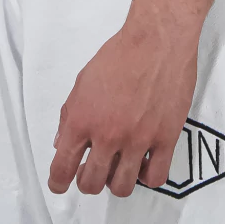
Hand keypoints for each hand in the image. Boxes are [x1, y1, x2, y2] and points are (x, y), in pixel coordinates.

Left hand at [48, 18, 198, 197]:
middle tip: (93, 168)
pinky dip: (146, 176)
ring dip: (116, 180)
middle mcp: (108, 134)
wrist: (157, 38)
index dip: (58, 182)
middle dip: (88, 180)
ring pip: (122, 187)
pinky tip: (144, 162)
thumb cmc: (120, 53)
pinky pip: (155, 178)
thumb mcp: (83, 80)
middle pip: (91, 183)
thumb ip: (70, 114)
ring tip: (119, 165)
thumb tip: (63, 142)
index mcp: (82, 119)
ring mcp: (137, 139)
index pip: (62, 168)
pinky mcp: (165, 138)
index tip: (60, 183)